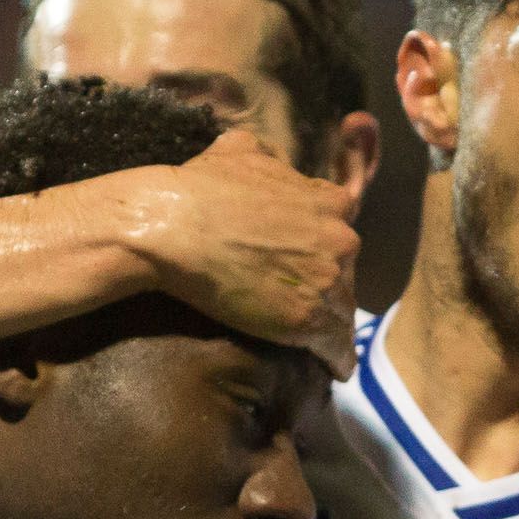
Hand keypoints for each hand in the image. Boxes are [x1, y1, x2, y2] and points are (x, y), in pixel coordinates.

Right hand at [132, 131, 364, 375]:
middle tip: (301, 301)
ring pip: (342, 310)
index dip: (322, 247)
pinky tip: (336, 369)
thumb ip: (269, 156)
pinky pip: (336, 346)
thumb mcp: (240, 149)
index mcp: (329, 200)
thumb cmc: (200, 188)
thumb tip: (269, 157)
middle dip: (327, 284)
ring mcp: (326, 281)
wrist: (172, 228)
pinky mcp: (308, 321)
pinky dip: (337, 358)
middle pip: (345, 271)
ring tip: (323, 344)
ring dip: (332, 325)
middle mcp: (339, 238)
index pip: (340, 227)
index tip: (309, 261)